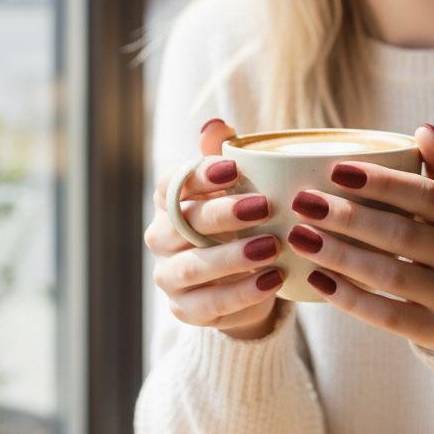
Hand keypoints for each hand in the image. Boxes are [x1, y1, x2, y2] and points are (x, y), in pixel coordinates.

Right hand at [144, 118, 285, 339]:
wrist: (245, 281)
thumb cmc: (241, 221)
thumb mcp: (240, 186)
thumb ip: (226, 154)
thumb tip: (216, 124)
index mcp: (170, 201)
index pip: (172, 182)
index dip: (199, 174)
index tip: (234, 168)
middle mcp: (161, 237)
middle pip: (183, 223)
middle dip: (223, 213)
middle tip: (264, 205)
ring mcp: (169, 276)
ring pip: (192, 266)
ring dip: (233, 256)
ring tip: (272, 246)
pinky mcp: (185, 309)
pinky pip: (209, 303)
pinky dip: (242, 292)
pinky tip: (273, 279)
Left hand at [287, 124, 433, 351]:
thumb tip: (426, 129)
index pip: (425, 194)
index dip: (382, 182)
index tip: (335, 169)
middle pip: (402, 234)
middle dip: (349, 218)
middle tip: (303, 202)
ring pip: (391, 275)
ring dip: (340, 256)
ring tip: (299, 237)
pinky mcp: (432, 329)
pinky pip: (387, 316)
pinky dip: (350, 298)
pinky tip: (316, 279)